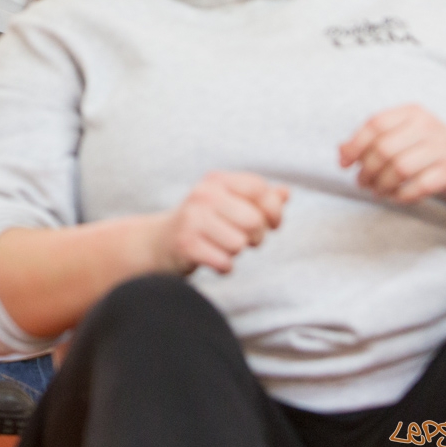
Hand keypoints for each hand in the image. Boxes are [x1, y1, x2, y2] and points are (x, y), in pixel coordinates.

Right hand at [155, 171, 287, 273]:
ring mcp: (192, 219)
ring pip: (240, 244)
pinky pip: (225, 263)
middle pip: (254, 221)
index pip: (260, 190)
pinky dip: (223, 266)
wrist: (159, 242)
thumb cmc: (204, 222)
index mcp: (217, 180)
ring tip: (219, 246)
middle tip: (239, 238)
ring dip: (235, 252)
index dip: (273, 211)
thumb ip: (259, 198)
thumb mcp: (229, 203)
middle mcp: (203, 195)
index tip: (270, 223)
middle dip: (255, 237)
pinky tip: (210, 258)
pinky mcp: (185, 244)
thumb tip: (286, 193)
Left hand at [340, 104, 445, 203]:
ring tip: (376, 191)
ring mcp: (442, 148)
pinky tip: (395, 196)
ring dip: (382, 184)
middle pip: (384, 149)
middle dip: (367, 170)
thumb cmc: (427, 147)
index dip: (355, 145)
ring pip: (399, 169)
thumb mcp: (402, 134)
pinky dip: (401, 195)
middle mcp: (427, 126)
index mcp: (411, 112)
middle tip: (362, 182)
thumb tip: (341, 152)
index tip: (345, 164)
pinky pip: (419, 186)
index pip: (375, 124)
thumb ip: (372, 139)